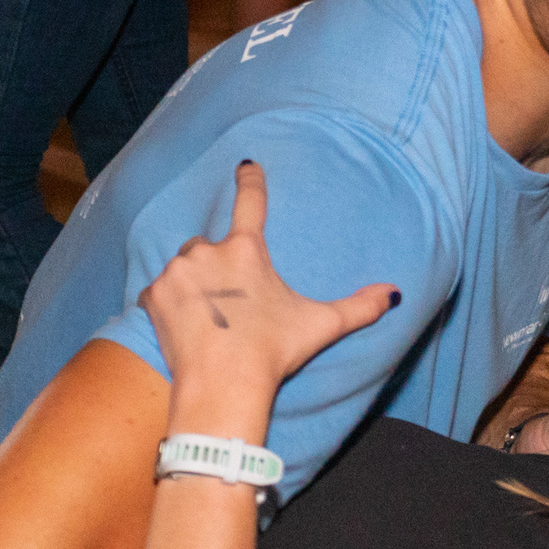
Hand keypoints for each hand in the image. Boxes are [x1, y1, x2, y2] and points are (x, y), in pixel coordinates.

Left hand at [139, 162, 398, 406]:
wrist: (223, 384)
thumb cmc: (272, 352)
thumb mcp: (320, 326)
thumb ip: (359, 308)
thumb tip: (394, 294)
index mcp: (247, 250)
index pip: (250, 202)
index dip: (250, 181)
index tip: (246, 164)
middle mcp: (209, 252)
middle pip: (210, 247)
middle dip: (216, 267)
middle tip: (228, 304)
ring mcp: (177, 272)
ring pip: (183, 268)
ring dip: (192, 284)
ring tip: (208, 319)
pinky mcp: (154, 296)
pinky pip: (158, 293)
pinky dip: (168, 306)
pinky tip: (183, 328)